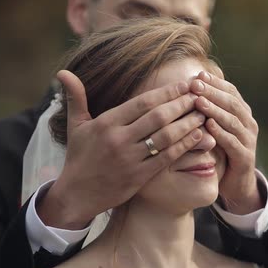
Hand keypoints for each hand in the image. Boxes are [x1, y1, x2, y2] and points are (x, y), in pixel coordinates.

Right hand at [37, 70, 204, 228]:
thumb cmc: (79, 157)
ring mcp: (130, 159)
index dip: (166, 92)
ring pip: (166, 137)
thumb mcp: (76, 126)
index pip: (142, 103)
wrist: (76, 195)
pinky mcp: (139, 177)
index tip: (185, 84)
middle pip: (158, 117)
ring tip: (204, 113)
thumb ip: (76, 98)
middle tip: (200, 95)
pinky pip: (167, 158)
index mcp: (106, 123)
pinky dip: (184, 146)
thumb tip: (63, 72)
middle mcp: (119, 140)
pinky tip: (198, 136)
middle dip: (182, 104)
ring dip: (188, 124)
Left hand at [190, 71, 262, 214]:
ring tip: (199, 101)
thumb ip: (207, 109)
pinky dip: (220, 133)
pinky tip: (208, 126)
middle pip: (231, 102)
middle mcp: (248, 123)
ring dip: (215, 109)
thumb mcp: (214, 127)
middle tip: (195, 84)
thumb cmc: (220, 151)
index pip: (230, 91)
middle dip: (212, 92)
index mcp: (242, 112)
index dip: (214, 82)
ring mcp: (249, 140)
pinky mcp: (245, 157)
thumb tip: (189, 83)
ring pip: (232, 120)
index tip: (197, 75)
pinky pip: (232, 142)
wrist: (235, 183)